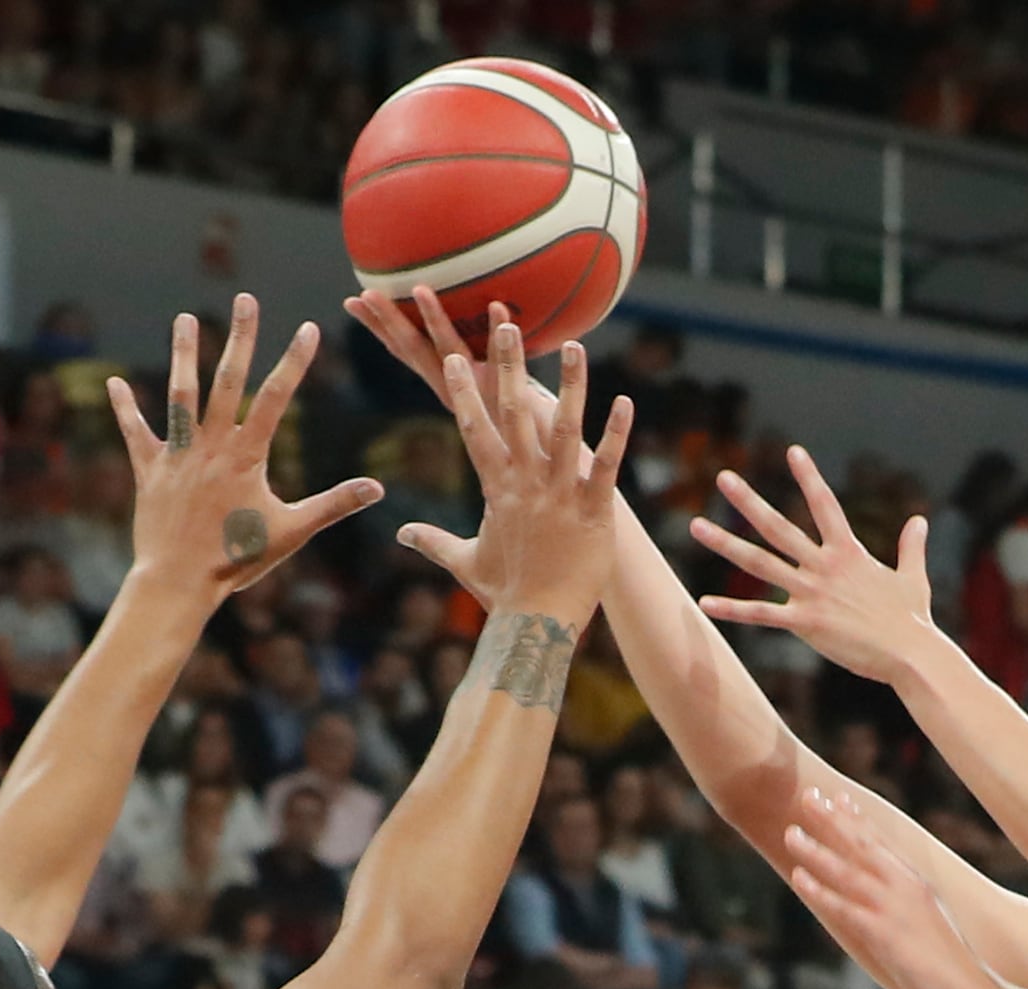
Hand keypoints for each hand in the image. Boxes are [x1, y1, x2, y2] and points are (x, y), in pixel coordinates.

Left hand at [102, 296, 384, 605]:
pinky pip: (136, 434)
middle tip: (247, 300)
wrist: (179, 582)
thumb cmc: (237, 560)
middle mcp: (210, 447)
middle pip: (226, 381)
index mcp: (246, 457)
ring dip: (183, 354)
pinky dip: (126, 409)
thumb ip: (334, 504)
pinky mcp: (150, 471)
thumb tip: (376, 488)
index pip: (274, 399)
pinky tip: (116, 383)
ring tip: (184, 318)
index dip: (293, 362)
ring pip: (180, 395)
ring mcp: (178, 456)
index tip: (307, 329)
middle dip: (240, 338)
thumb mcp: (292, 532)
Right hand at [341, 294, 630, 628]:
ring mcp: (560, 494)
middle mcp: (525, 482)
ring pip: (565, 431)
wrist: (538, 625)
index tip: (452, 354)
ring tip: (574, 348)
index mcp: (496, 487)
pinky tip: (625, 402)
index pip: (474, 428)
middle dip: (508, 367)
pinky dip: (616, 436)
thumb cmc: (505, 594)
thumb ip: (433, 541)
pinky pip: (607, 467)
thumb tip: (402, 534)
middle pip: (514, 414)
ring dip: (571, 387)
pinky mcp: (594, 510)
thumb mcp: (466, 562)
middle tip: (506, 324)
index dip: (463, 390)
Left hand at [688, 448, 942, 681]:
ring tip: (697, 526)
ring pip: (760, 563)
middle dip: (748, 501)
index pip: (825, 504)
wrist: (911, 654)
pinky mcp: (806, 623)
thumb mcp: (913, 578)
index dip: (808, 476)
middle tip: (723, 477)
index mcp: (848, 552)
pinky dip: (732, 610)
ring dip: (726, 544)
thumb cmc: (913, 620)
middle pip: (778, 526)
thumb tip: (920, 520)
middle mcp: (825, 566)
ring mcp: (812, 593)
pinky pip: (761, 615)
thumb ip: (912, 547)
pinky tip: (704, 604)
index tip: (792, 451)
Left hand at [773, 780, 1011, 988]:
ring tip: (791, 832)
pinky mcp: (885, 934)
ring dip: (817, 850)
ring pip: (848, 872)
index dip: (857, 819)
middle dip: (833, 820)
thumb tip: (890, 903)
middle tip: (808, 795)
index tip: (838, 796)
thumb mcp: (929, 926)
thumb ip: (908, 908)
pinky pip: (845, 907)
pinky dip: (820, 891)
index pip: (882, 844)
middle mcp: (905, 888)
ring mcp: (895, 909)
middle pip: (862, 847)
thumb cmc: (951, 967)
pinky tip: (799, 876)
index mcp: (917, 884)